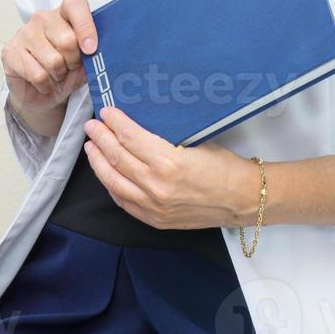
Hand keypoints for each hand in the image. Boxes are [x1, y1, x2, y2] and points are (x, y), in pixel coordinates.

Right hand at [2, 0, 97, 115]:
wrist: (41, 93)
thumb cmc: (66, 72)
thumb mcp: (85, 62)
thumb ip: (93, 53)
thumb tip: (98, 51)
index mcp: (64, 12)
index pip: (75, 4)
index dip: (85, 26)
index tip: (91, 49)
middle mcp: (43, 17)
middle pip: (68, 40)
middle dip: (74, 61)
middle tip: (69, 66)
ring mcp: (24, 32)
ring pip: (53, 61)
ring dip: (59, 76)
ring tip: (55, 74)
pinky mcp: (10, 51)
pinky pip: (37, 74)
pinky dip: (45, 85)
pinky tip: (42, 82)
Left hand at [83, 106, 248, 229]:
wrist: (242, 199)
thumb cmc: (224, 166)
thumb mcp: (194, 141)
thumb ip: (163, 138)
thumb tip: (138, 125)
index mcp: (168, 162)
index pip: (130, 138)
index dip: (115, 123)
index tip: (106, 112)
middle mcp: (156, 186)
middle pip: (117, 158)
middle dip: (101, 139)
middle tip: (92, 125)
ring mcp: (153, 207)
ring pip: (114, 182)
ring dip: (99, 163)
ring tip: (92, 147)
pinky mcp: (155, 221)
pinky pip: (124, 202)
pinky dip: (112, 185)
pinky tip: (107, 174)